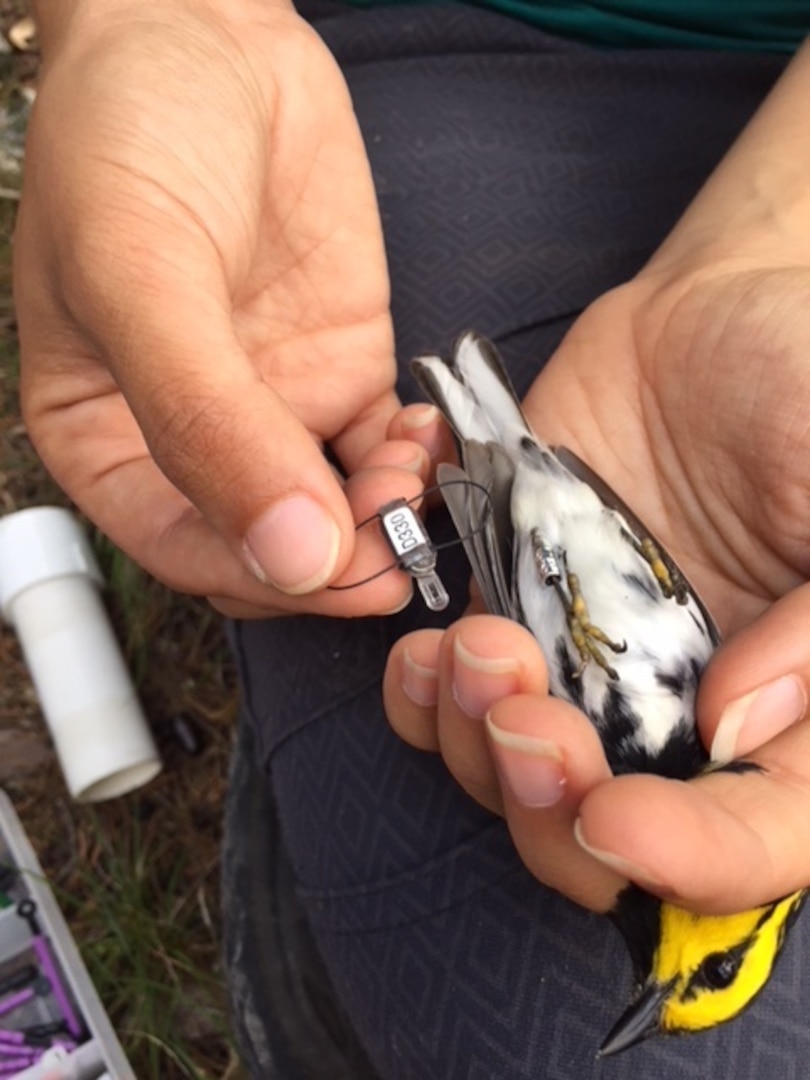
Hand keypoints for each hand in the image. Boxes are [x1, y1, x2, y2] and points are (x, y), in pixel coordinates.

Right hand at [15, 0, 425, 616]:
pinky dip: (415, 464)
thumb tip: (284, 552)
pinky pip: (385, 454)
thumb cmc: (128, 133)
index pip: (187, 551)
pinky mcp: (338, 374)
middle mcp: (193, 440)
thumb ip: (203, 419)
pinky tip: (429, 438)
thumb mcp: (139, 272)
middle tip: (396, 535)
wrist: (203, 35)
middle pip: (272, 548)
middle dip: (339, 557)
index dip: (263, 577)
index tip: (334, 570)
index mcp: (109, 440)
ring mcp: (273, 410)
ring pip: (337, 512)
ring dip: (386, 517)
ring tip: (414, 470)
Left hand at [384, 263, 809, 914]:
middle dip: (550, 807)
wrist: (711, 317)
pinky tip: (422, 647)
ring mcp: (590, 668)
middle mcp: (686, 711)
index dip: (692, 857)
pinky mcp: (518, 613)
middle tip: (522, 720)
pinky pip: (450, 692)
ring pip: (511, 777)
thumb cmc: (802, 384)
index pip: (757, 836)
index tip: (616, 817)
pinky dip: (421, 692)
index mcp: (795, 706)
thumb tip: (732, 731)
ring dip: (471, 745)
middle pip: (609, 837)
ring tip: (470, 650)